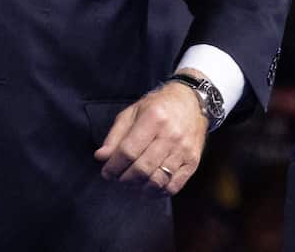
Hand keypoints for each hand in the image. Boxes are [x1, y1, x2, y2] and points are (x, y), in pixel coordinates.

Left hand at [93, 71, 208, 195]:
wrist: (191, 104)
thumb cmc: (156, 107)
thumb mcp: (131, 113)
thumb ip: (115, 135)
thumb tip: (101, 157)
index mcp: (153, 119)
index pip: (128, 151)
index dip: (114, 166)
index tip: (106, 172)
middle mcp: (170, 136)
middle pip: (143, 168)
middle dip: (125, 178)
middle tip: (117, 179)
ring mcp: (184, 151)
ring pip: (158, 180)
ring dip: (140, 187)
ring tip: (131, 183)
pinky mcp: (193, 162)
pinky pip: (175, 186)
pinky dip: (158, 192)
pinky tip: (148, 188)